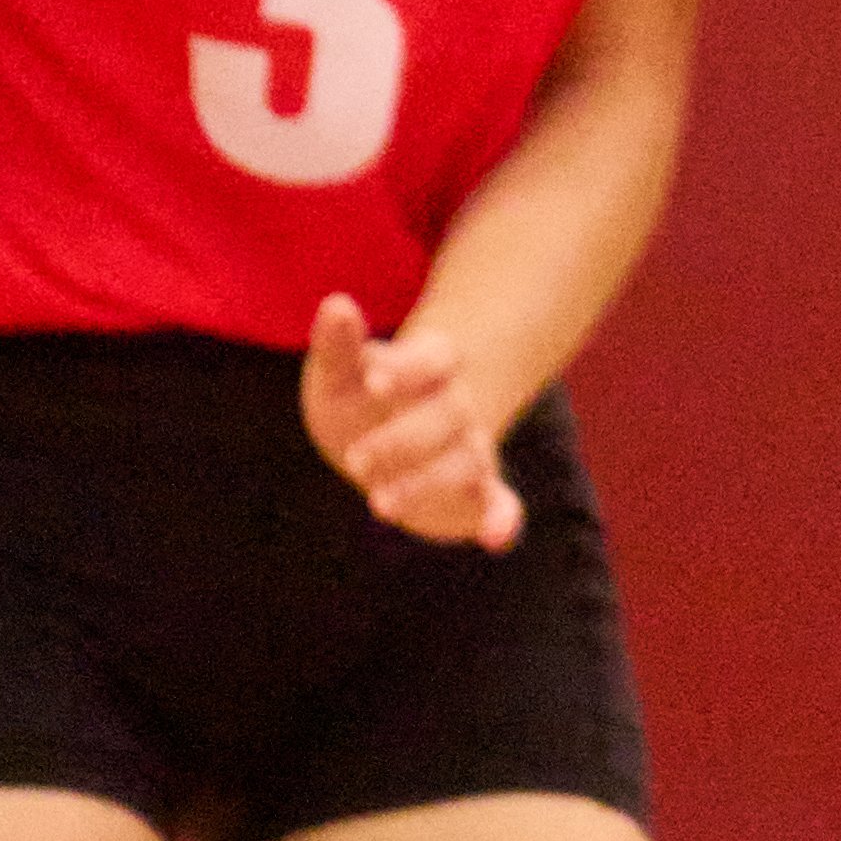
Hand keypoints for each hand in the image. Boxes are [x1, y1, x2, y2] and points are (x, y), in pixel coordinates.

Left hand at [302, 289, 526, 553]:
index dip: (408, 370)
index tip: (374, 381)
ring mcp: (469, 450)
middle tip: (355, 459)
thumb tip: (336, 302)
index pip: (433, 359)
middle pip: (448, 414)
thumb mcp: (339, 375)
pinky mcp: (476, 496)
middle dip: (403, 439)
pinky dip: (504, 519)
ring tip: (379, 503)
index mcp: (429, 367)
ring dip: (430, 482)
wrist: (382, 444)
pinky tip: (495, 538)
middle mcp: (457, 407)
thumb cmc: (358, 403)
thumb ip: (339, 344)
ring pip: (466, 462)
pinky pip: (500, 505)